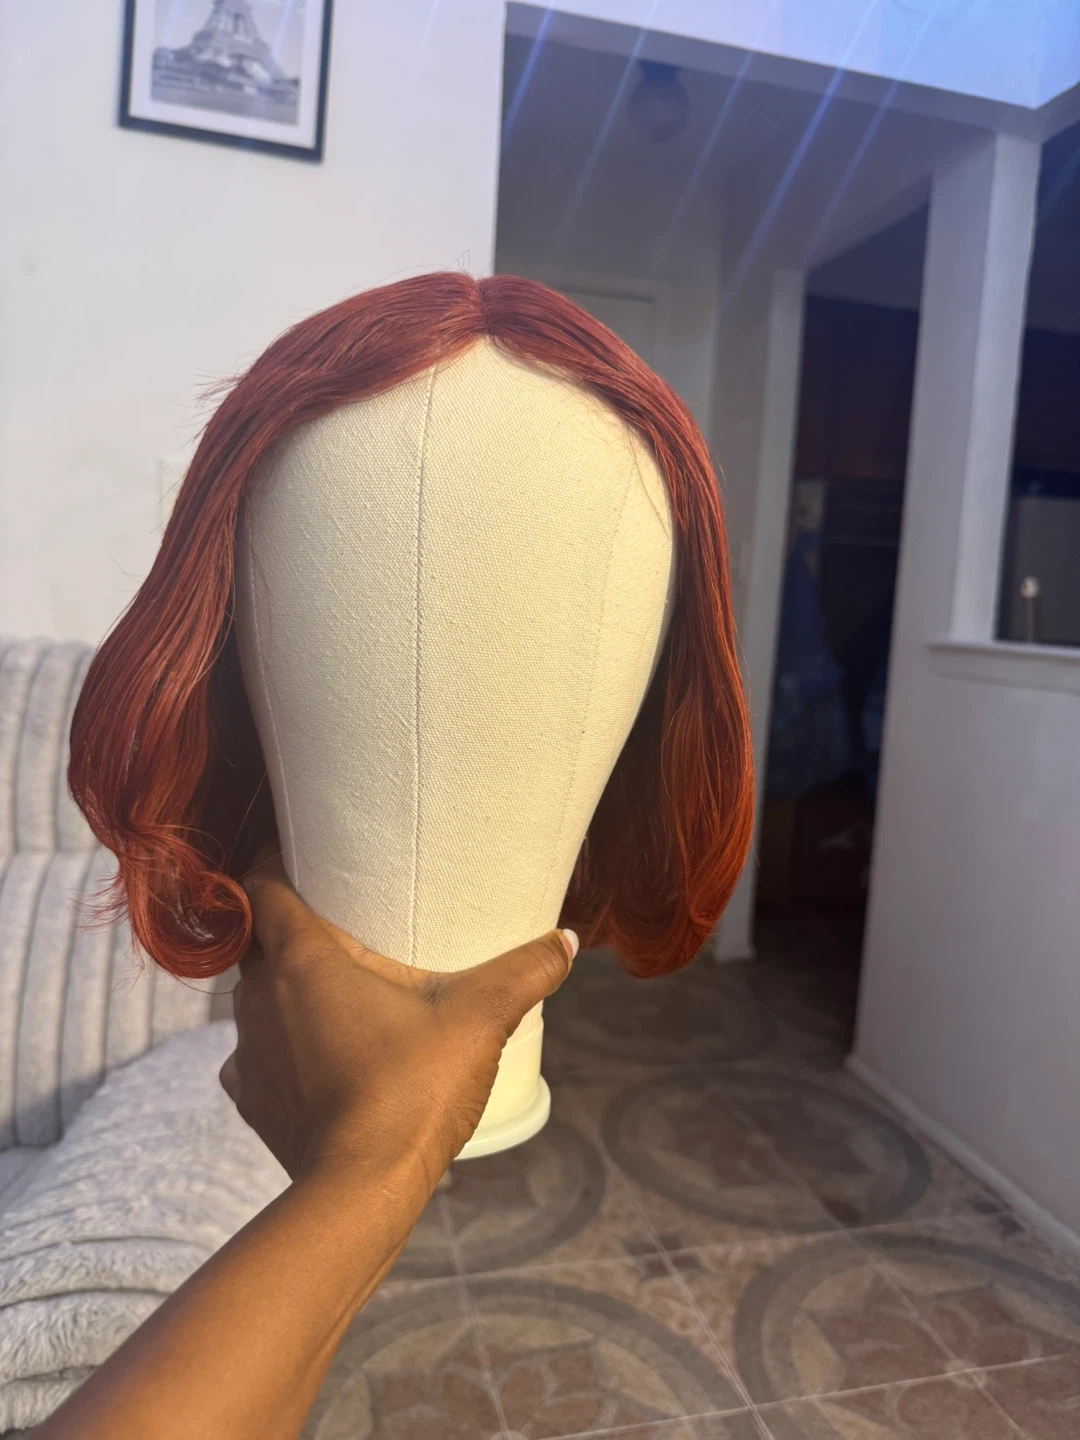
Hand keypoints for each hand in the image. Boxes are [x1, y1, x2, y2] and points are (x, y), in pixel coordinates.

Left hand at [218, 847, 576, 1197]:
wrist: (362, 1188)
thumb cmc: (413, 1087)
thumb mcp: (481, 1018)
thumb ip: (526, 971)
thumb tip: (566, 940)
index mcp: (301, 957)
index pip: (261, 884)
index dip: (277, 861)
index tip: (306, 854)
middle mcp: (259, 996)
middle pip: (260, 939)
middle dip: (292, 924)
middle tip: (342, 919)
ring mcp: (248, 1050)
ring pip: (257, 995)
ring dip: (287, 987)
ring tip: (337, 987)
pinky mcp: (251, 1097)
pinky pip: (257, 1052)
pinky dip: (282, 1046)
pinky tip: (320, 1054)